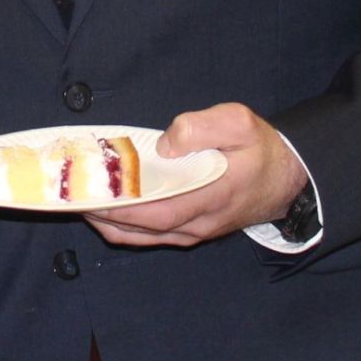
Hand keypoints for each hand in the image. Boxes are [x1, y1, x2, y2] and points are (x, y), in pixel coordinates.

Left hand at [84, 103, 306, 248]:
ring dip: (109, 224)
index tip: (90, 197)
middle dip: (103, 215)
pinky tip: (105, 211)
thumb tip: (166, 144)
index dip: (122, 208)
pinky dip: (124, 227)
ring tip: (79, 203)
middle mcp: (200, 223)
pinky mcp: (192, 232)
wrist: (289, 178)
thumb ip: (201, 128)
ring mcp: (195, 232)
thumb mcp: (238, 123)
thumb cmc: (261, 149)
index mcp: (212, 196)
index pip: (158, 211)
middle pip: (143, 230)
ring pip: (143, 238)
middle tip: (71, 197)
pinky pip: (151, 236)